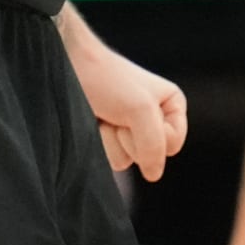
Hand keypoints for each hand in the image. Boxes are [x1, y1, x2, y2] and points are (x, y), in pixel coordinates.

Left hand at [70, 47, 188, 182]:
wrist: (72, 69)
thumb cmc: (110, 81)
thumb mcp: (141, 109)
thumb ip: (154, 145)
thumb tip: (154, 176)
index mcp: (172, 106)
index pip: (172, 144)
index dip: (154, 134)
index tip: (138, 109)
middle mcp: (154, 121)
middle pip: (150, 155)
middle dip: (130, 137)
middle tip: (118, 112)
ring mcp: (130, 132)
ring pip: (127, 160)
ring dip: (112, 140)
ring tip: (105, 116)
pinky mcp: (108, 140)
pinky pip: (110, 161)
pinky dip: (100, 143)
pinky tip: (95, 123)